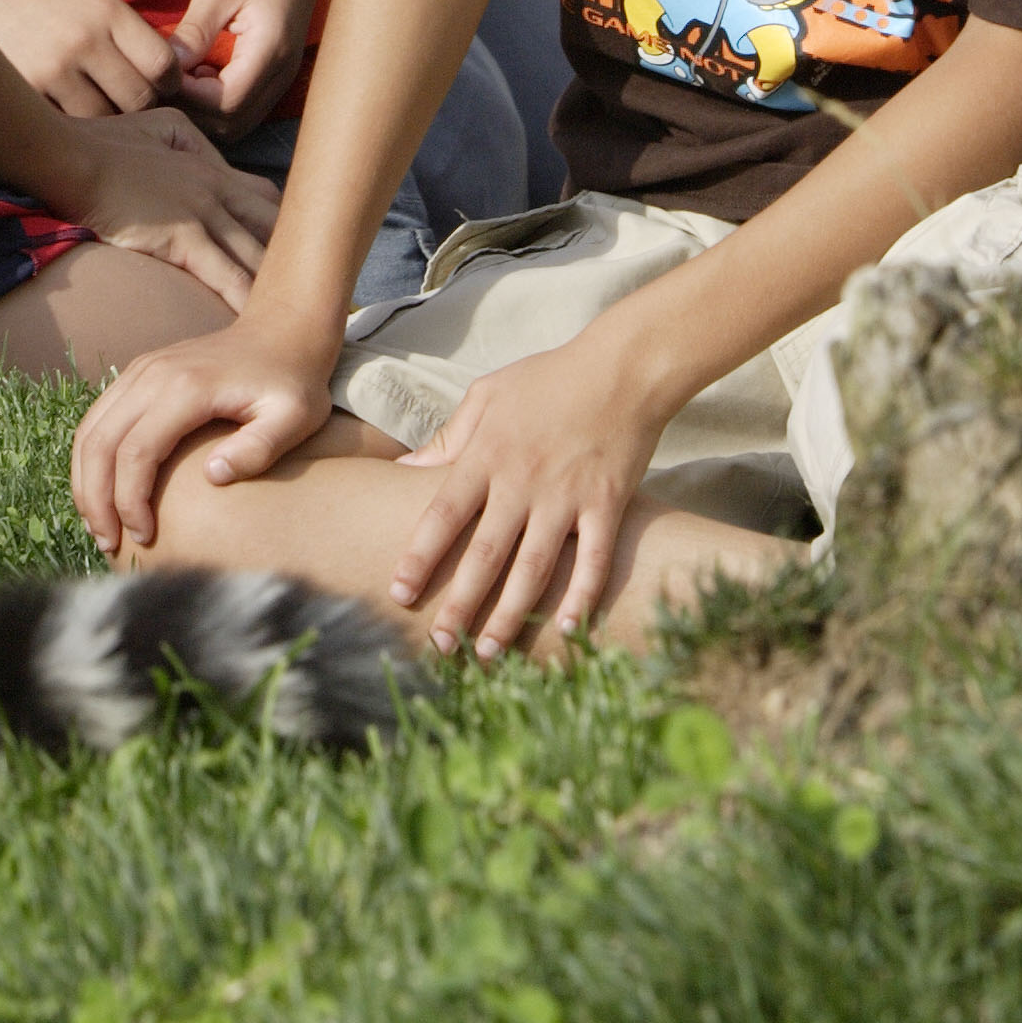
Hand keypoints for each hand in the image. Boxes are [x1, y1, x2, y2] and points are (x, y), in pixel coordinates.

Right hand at [0, 0, 177, 115]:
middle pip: (138, 99)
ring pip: (104, 121)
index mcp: (107, 10)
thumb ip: (127, 35)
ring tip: (97, 117)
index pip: (164, 65)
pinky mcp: (24, 89)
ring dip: (106, 126)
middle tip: (125, 108)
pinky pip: (66, 126)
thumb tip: (170, 82)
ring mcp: (52, 67)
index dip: (167, 84)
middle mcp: (84, 38)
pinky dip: (71, 129)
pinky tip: (65, 119)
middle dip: (138, 109)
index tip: (156, 88)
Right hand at [48, 109, 278, 307]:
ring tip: (301, 314)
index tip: (296, 252)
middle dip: (298, 257)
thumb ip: (190, 144)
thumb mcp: (160, 127)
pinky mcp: (183, 238)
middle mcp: (217, 191)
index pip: (268, 198)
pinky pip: (226, 275)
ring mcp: (203, 213)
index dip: (285, 226)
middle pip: (276, 228)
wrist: (73, 158)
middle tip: (316, 289)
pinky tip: (261, 323)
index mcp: (212, 168)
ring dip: (281, 286)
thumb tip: (199, 161)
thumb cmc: (105, 142)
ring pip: (257, 255)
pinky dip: (246, 298)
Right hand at [70, 314, 339, 556]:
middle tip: (108, 544)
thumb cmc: (291, 382)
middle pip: (99, 443)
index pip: (137, 452)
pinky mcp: (137, 374)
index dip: (131, 501)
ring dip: (85, 481)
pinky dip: (91, 459)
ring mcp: (140, 371)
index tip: (145, 537)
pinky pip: (97, 419)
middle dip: (96, 499)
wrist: (281, 331)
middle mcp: (152, 376)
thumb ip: (258, 448)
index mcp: (186, 388)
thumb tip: (212, 477)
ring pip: (89, 430)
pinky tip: (101, 491)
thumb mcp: (295, 418)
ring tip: (99, 526)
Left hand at [165, 0, 332, 123]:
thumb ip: (195, 31)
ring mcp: (283, 74)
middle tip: (158, 81)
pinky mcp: (277, 70)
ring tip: (176, 76)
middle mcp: (282, 72)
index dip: (188, 97)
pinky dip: (217, 101)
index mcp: (270, 51)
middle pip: (233, 122)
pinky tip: (196, 72)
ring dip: (204, 109)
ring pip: (240, 119)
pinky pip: (246, 104)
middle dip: (192, 110)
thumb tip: (166, 68)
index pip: (226, 103)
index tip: (158, 73)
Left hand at [388, 330, 670, 660]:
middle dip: (460, 604)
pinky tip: (565, 630)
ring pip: (534, 567)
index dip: (419, 557)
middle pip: (484, 553)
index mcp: (486, 455)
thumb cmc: (548, 378)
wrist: (622, 368)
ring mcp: (567, 496)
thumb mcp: (486, 395)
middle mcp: (522, 481)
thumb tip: (404, 469)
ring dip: (509, 614)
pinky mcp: (608, 505)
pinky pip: (594, 560)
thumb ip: (448, 438)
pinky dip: (581, 597)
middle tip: (440, 645)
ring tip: (488, 654)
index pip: (442, 515)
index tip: (399, 593)